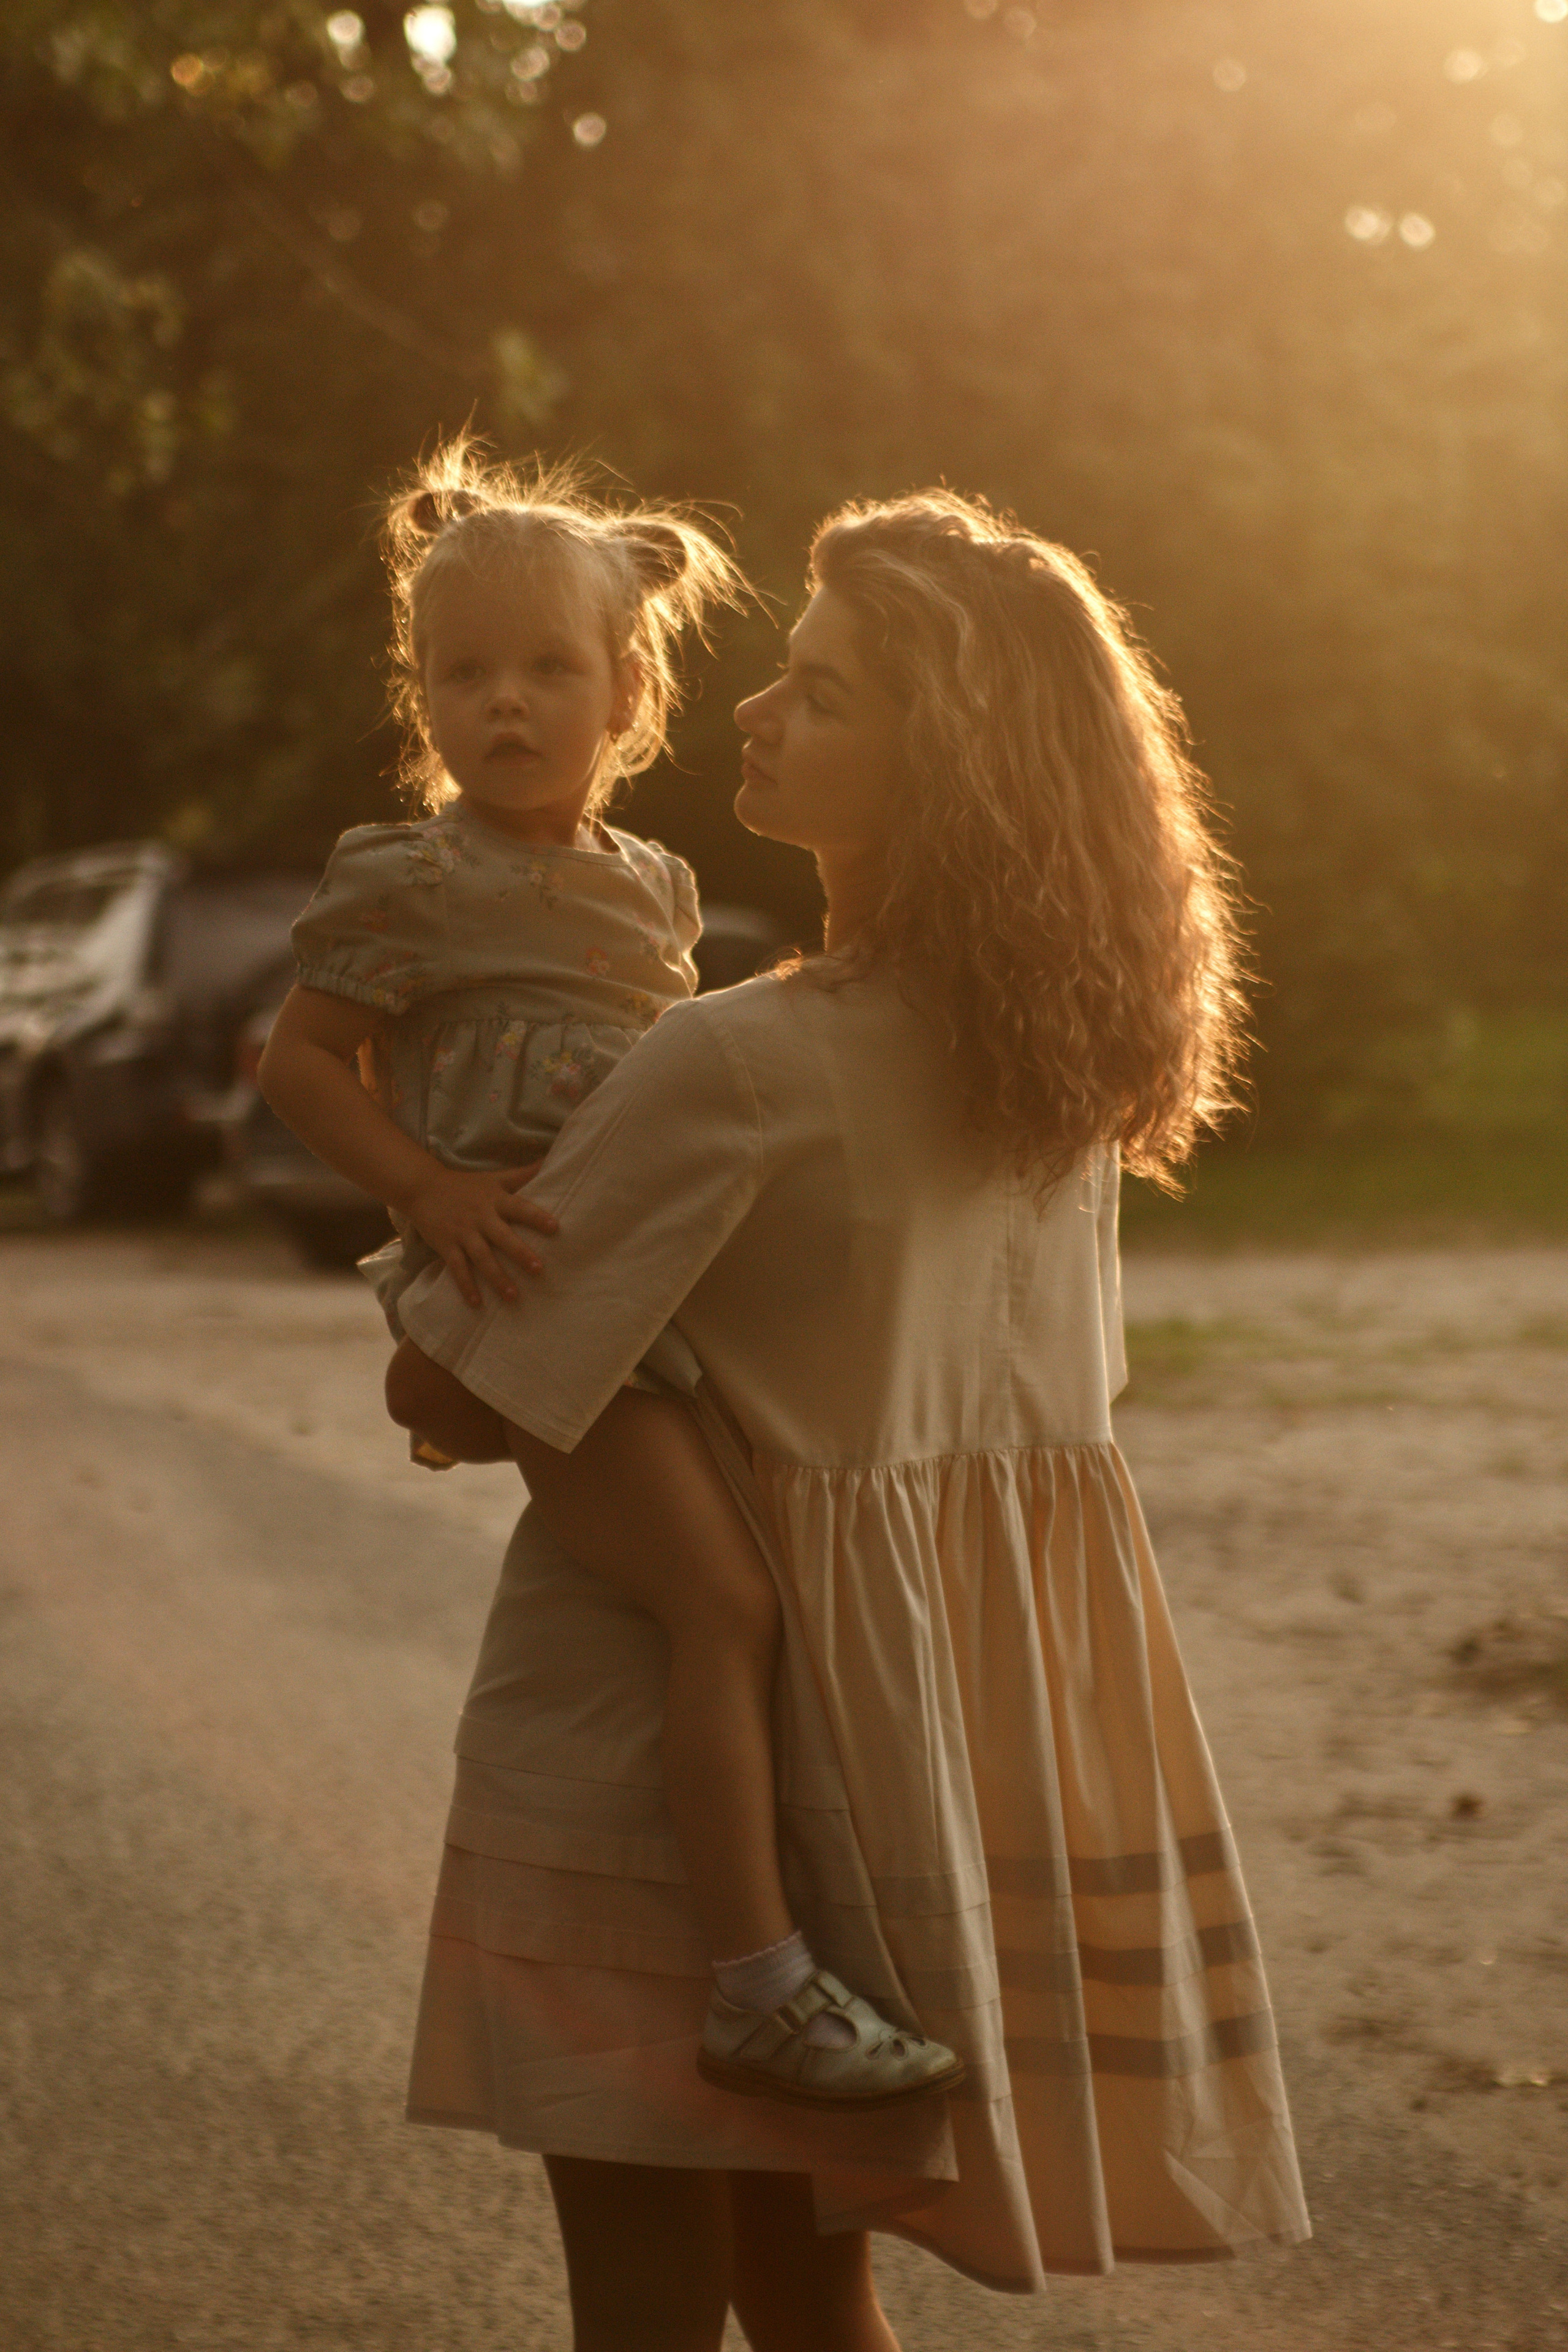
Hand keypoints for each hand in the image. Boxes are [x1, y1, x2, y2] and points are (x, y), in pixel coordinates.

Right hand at [402, 1161, 556, 1307]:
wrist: (423, 1188)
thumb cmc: (466, 1186)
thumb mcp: (495, 1178)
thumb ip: (523, 1174)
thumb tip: (551, 1160)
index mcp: (495, 1200)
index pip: (520, 1207)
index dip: (537, 1217)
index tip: (555, 1228)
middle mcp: (480, 1217)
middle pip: (503, 1237)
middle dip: (520, 1253)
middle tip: (539, 1270)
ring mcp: (462, 1233)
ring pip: (481, 1258)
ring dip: (497, 1278)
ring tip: (513, 1296)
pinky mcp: (446, 1246)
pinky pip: (457, 1269)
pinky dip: (466, 1286)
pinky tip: (476, 1304)